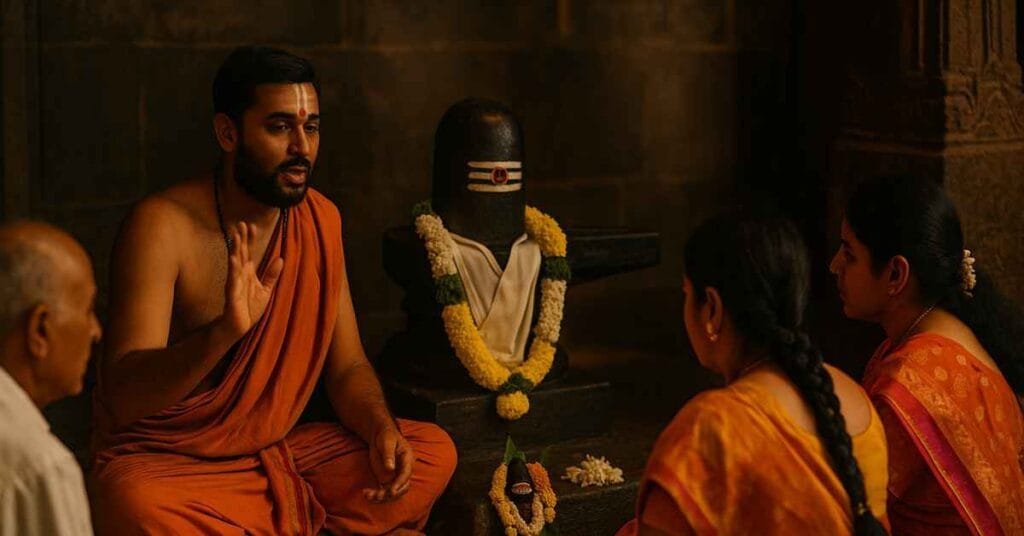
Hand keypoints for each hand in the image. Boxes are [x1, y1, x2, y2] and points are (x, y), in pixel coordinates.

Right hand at [221, 222, 283, 337]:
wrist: (239, 327)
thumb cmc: (250, 309)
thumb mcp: (265, 290)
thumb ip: (271, 275)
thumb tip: (280, 258)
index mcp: (248, 273)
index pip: (249, 252)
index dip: (250, 240)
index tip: (252, 226)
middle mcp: (240, 275)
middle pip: (240, 253)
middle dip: (240, 239)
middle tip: (241, 224)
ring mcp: (235, 283)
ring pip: (235, 263)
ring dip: (235, 249)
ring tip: (236, 236)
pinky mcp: (232, 294)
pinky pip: (232, 280)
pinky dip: (233, 269)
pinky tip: (233, 259)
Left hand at [363, 423, 414, 502]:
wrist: (380, 435)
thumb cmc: (386, 436)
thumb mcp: (387, 442)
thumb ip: (388, 455)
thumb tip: (390, 468)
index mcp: (408, 459)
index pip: (406, 474)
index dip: (400, 484)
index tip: (392, 492)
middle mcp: (403, 470)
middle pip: (402, 487)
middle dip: (391, 494)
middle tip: (378, 496)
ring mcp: (395, 476)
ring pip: (392, 492)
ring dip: (382, 497)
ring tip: (368, 495)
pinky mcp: (386, 479)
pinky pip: (383, 491)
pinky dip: (375, 495)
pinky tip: (366, 494)